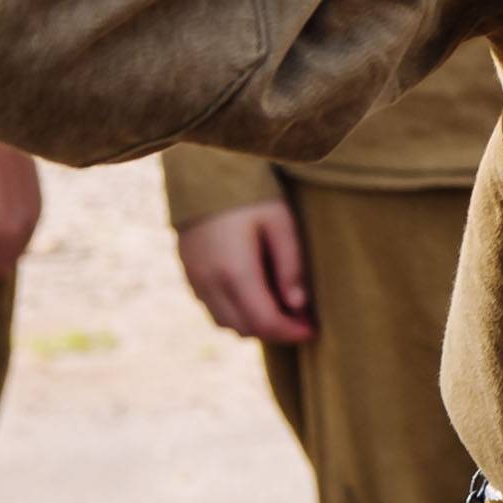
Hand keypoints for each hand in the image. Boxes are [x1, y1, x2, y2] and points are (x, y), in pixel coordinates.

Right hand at [176, 197, 315, 343]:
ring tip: (282, 306)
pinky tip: (257, 293)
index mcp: (234, 271)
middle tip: (302, 319)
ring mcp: (194, 279)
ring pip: (225, 322)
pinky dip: (235, 311)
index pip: (263, 321)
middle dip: (274, 330)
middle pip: (243, 328)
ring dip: (253, 323)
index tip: (313, 332)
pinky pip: (212, 307)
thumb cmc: (250, 191)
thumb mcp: (280, 221)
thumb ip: (290, 265)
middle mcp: (209, 282)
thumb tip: (298, 305)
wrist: (203, 169)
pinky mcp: (189, 273)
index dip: (290, 332)